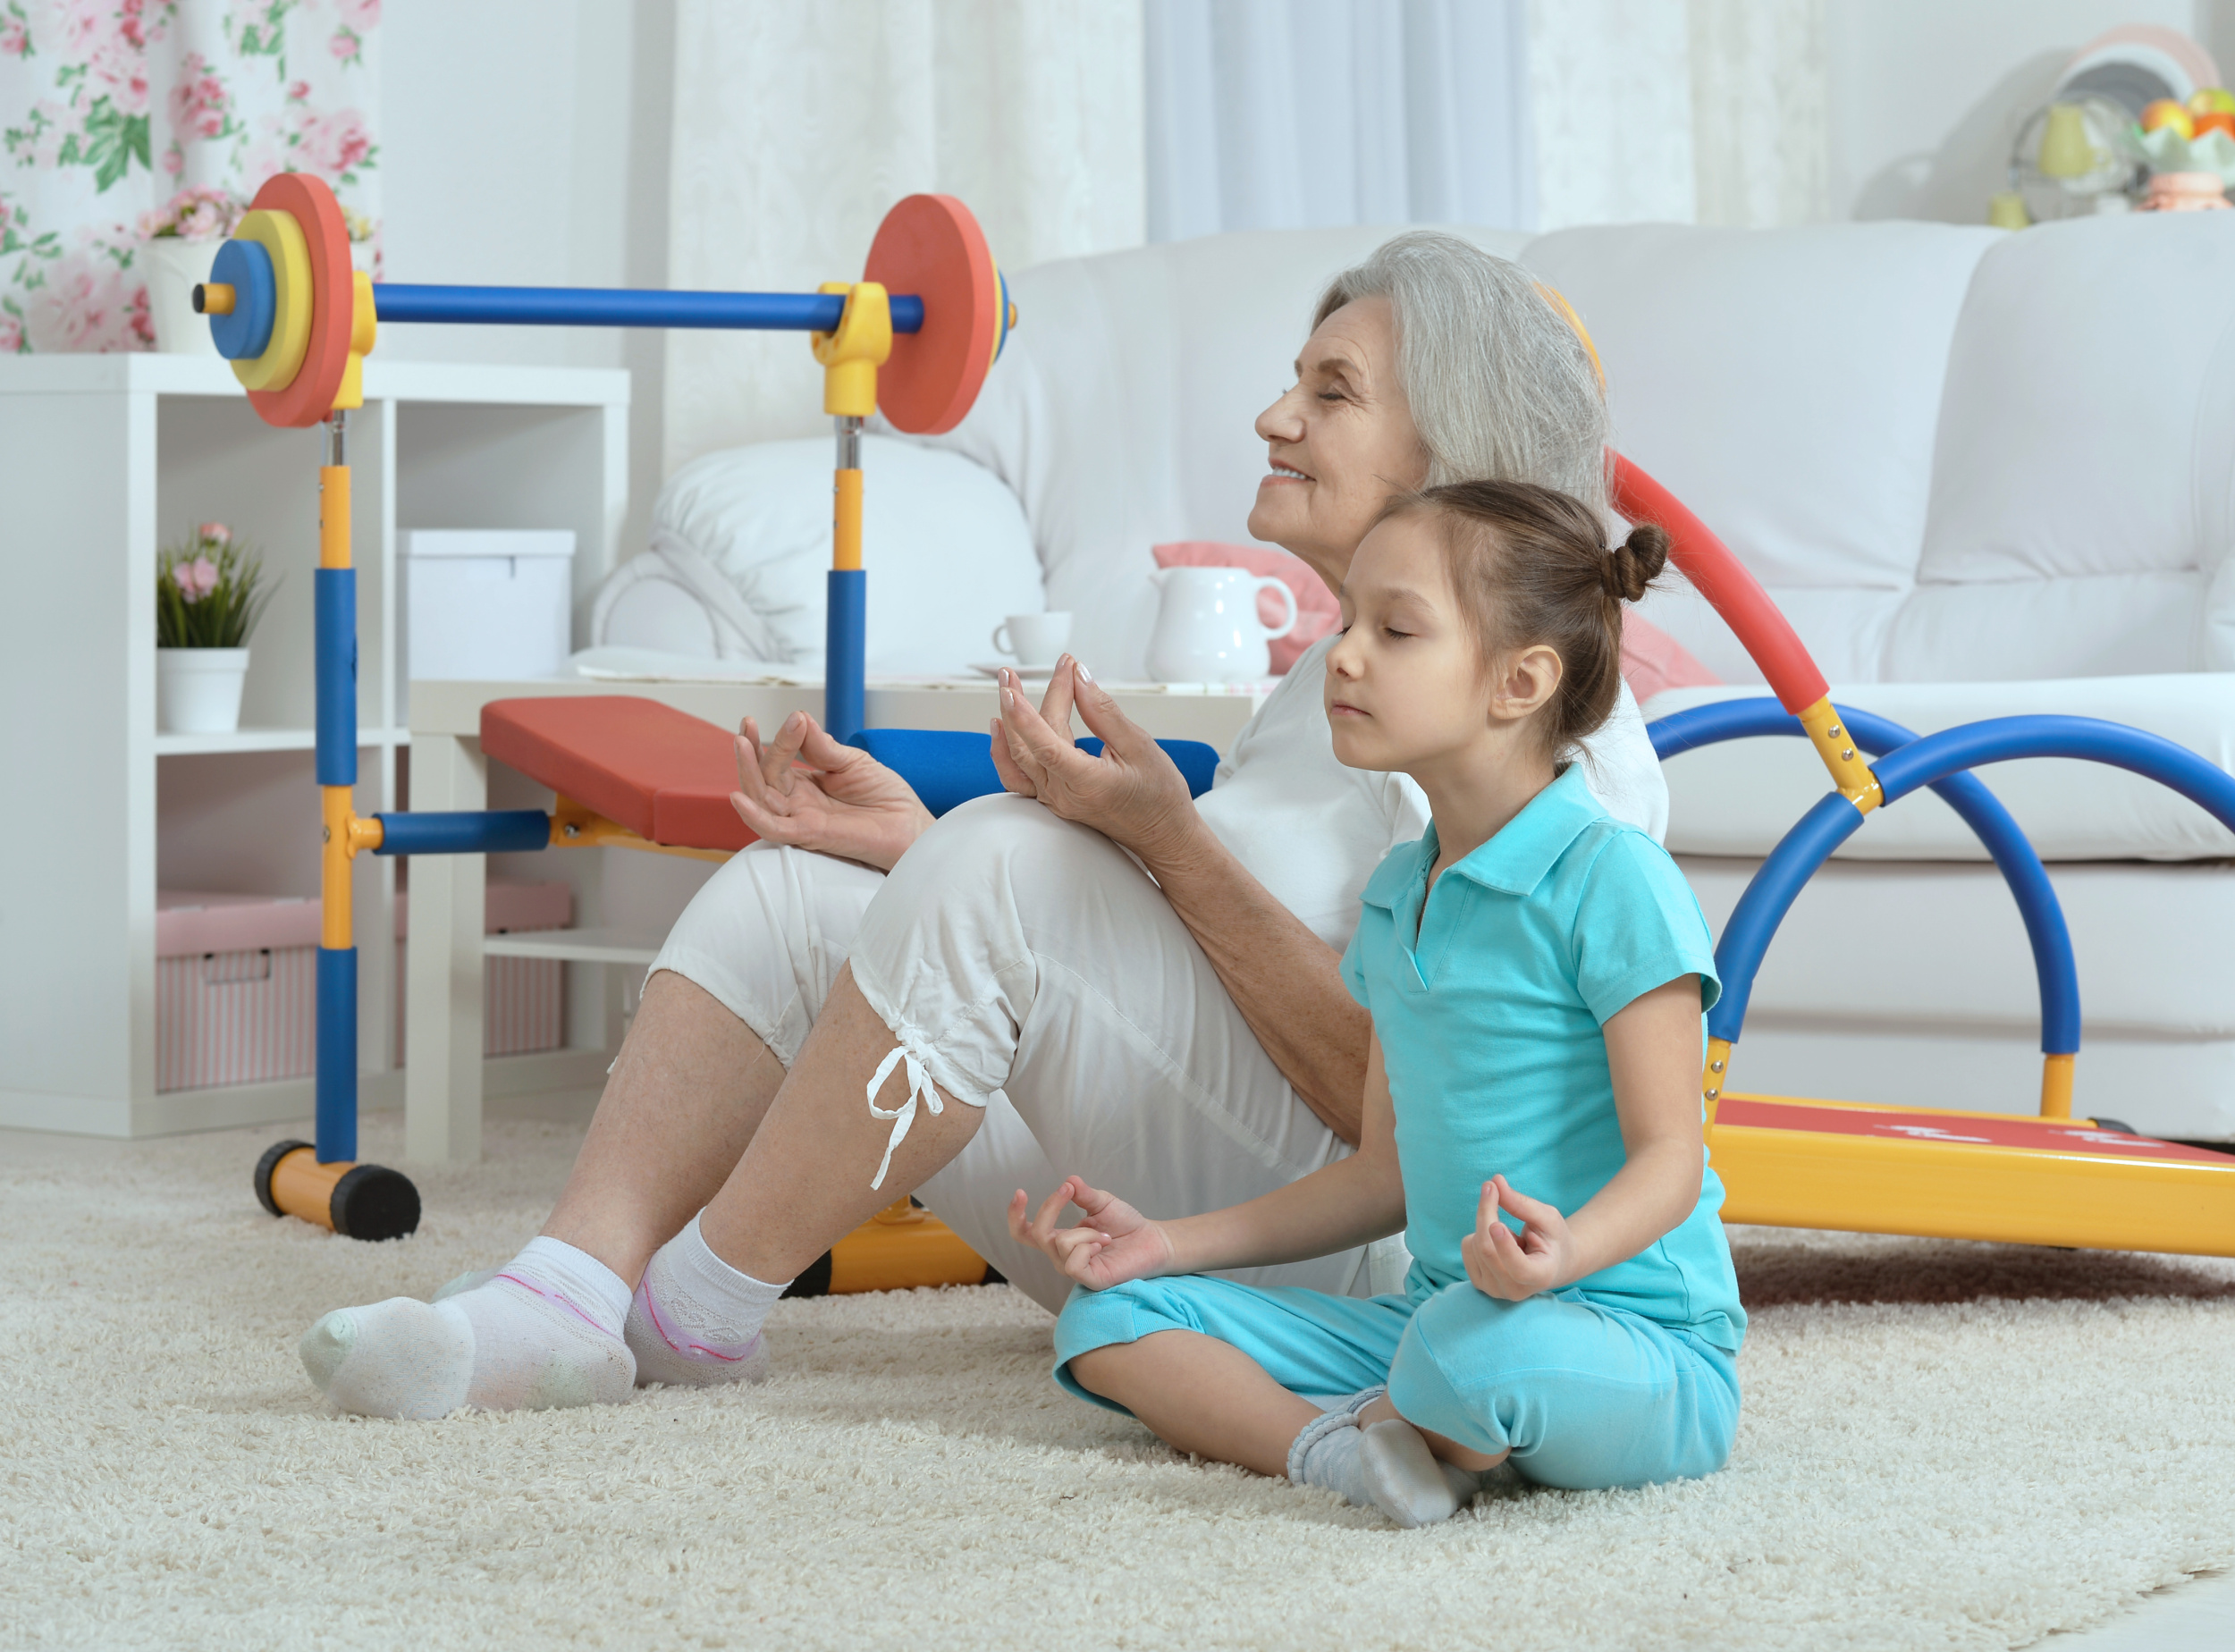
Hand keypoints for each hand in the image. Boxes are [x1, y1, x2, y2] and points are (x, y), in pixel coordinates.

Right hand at [727, 710, 934, 871]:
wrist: (911, 825)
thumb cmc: (886, 797)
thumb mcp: (853, 762)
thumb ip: (824, 746)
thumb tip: (799, 718)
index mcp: (805, 785)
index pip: (777, 761)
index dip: (772, 739)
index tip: (777, 717)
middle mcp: (798, 803)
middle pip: (763, 778)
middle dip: (751, 753)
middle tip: (746, 725)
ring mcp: (802, 819)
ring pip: (762, 799)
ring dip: (748, 772)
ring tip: (742, 743)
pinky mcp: (811, 835)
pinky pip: (775, 829)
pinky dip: (755, 816)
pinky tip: (740, 797)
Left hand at [987, 656, 1198, 861]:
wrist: (1163, 835)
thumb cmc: (1158, 796)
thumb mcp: (1139, 746)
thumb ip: (1104, 712)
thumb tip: (1080, 678)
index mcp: (1086, 783)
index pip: (1045, 745)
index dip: (1025, 714)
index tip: (1013, 687)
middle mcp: (1063, 795)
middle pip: (1030, 743)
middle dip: (1022, 702)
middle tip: (1015, 673)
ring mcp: (1055, 800)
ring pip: (1019, 758)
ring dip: (1009, 721)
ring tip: (1006, 687)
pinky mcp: (1053, 800)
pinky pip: (1019, 777)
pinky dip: (1005, 751)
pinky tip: (1000, 727)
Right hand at [1007, 1174, 1176, 1290]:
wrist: (1152, 1240)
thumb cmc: (1126, 1224)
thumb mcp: (1102, 1201)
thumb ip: (1083, 1193)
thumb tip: (1069, 1179)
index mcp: (1060, 1238)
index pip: (1025, 1233)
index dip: (1015, 1216)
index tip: (1020, 1192)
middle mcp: (1061, 1255)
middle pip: (1037, 1233)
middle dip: (1050, 1207)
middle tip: (1068, 1190)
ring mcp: (1074, 1269)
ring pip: (1061, 1242)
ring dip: (1086, 1231)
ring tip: (1105, 1236)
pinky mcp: (1088, 1280)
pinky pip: (1073, 1262)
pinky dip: (1088, 1246)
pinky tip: (1102, 1245)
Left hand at [1460, 1175, 1572, 1300]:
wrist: (1551, 1264)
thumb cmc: (1553, 1239)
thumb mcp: (1547, 1218)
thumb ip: (1522, 1204)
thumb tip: (1495, 1182)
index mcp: (1540, 1276)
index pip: (1518, 1267)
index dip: (1505, 1247)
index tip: (1496, 1224)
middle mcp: (1515, 1290)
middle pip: (1487, 1250)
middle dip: (1487, 1213)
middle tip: (1492, 1186)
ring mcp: (1495, 1290)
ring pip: (1475, 1246)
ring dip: (1487, 1225)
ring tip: (1512, 1236)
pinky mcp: (1479, 1283)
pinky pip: (1467, 1248)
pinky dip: (1478, 1235)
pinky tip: (1498, 1245)